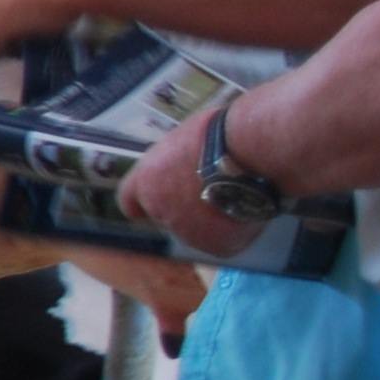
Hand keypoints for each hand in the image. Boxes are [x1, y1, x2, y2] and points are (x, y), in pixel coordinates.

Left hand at [123, 109, 259, 260]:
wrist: (250, 154)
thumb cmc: (220, 134)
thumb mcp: (184, 139)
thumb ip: (174, 160)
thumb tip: (183, 162)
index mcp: (147, 180)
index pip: (129, 201)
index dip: (142, 202)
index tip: (152, 203)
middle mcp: (160, 209)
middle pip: (167, 215)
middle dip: (185, 207)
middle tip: (213, 190)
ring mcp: (186, 231)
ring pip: (195, 230)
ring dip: (209, 219)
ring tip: (235, 195)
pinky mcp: (214, 244)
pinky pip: (222, 241)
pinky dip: (233, 230)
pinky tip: (245, 209)